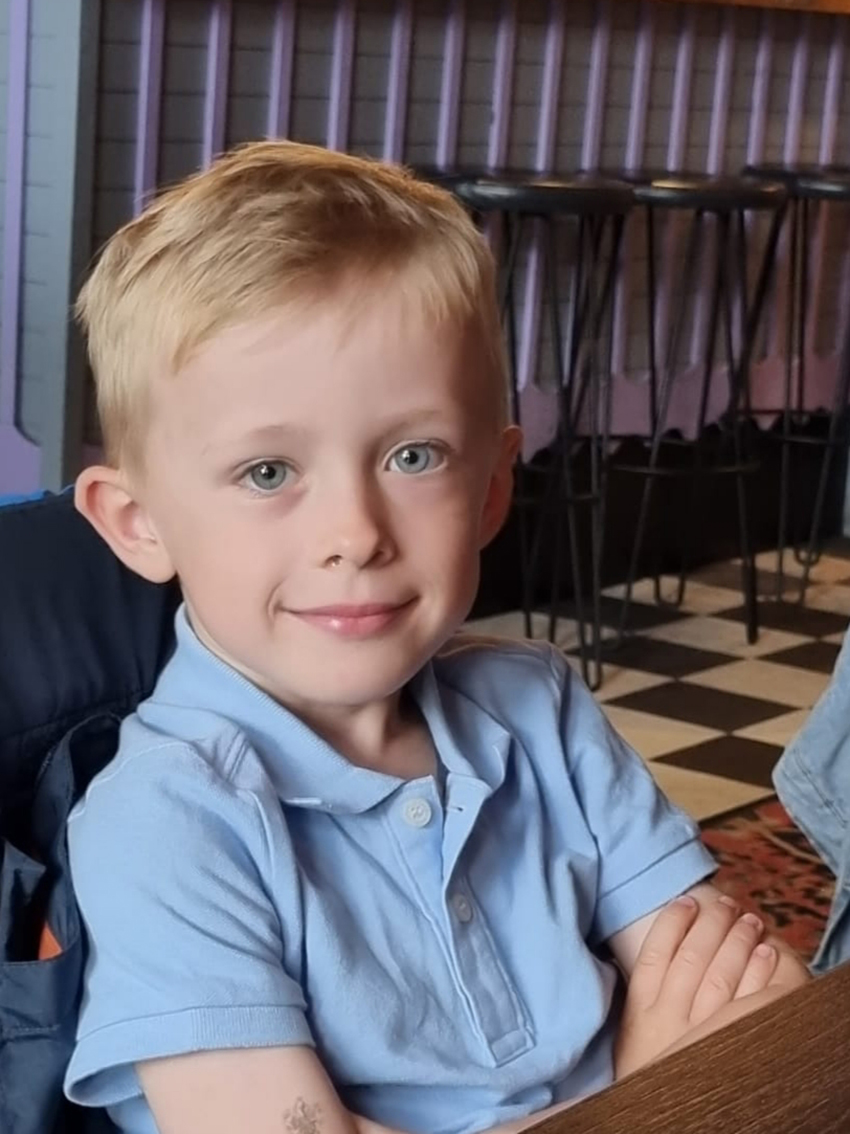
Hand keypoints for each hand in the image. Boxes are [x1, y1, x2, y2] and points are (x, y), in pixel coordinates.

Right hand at [614, 893, 778, 1078]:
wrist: (652, 1122)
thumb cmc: (646, 1081)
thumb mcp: (631, 1040)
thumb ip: (640, 1004)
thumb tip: (653, 962)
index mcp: (639, 1015)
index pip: (655, 955)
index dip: (672, 923)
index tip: (686, 902)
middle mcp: (668, 1021)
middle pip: (692, 957)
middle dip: (711, 924)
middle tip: (726, 903)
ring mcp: (699, 1035)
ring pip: (720, 974)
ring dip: (737, 940)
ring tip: (749, 920)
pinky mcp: (726, 1050)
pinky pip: (744, 1003)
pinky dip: (757, 973)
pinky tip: (766, 954)